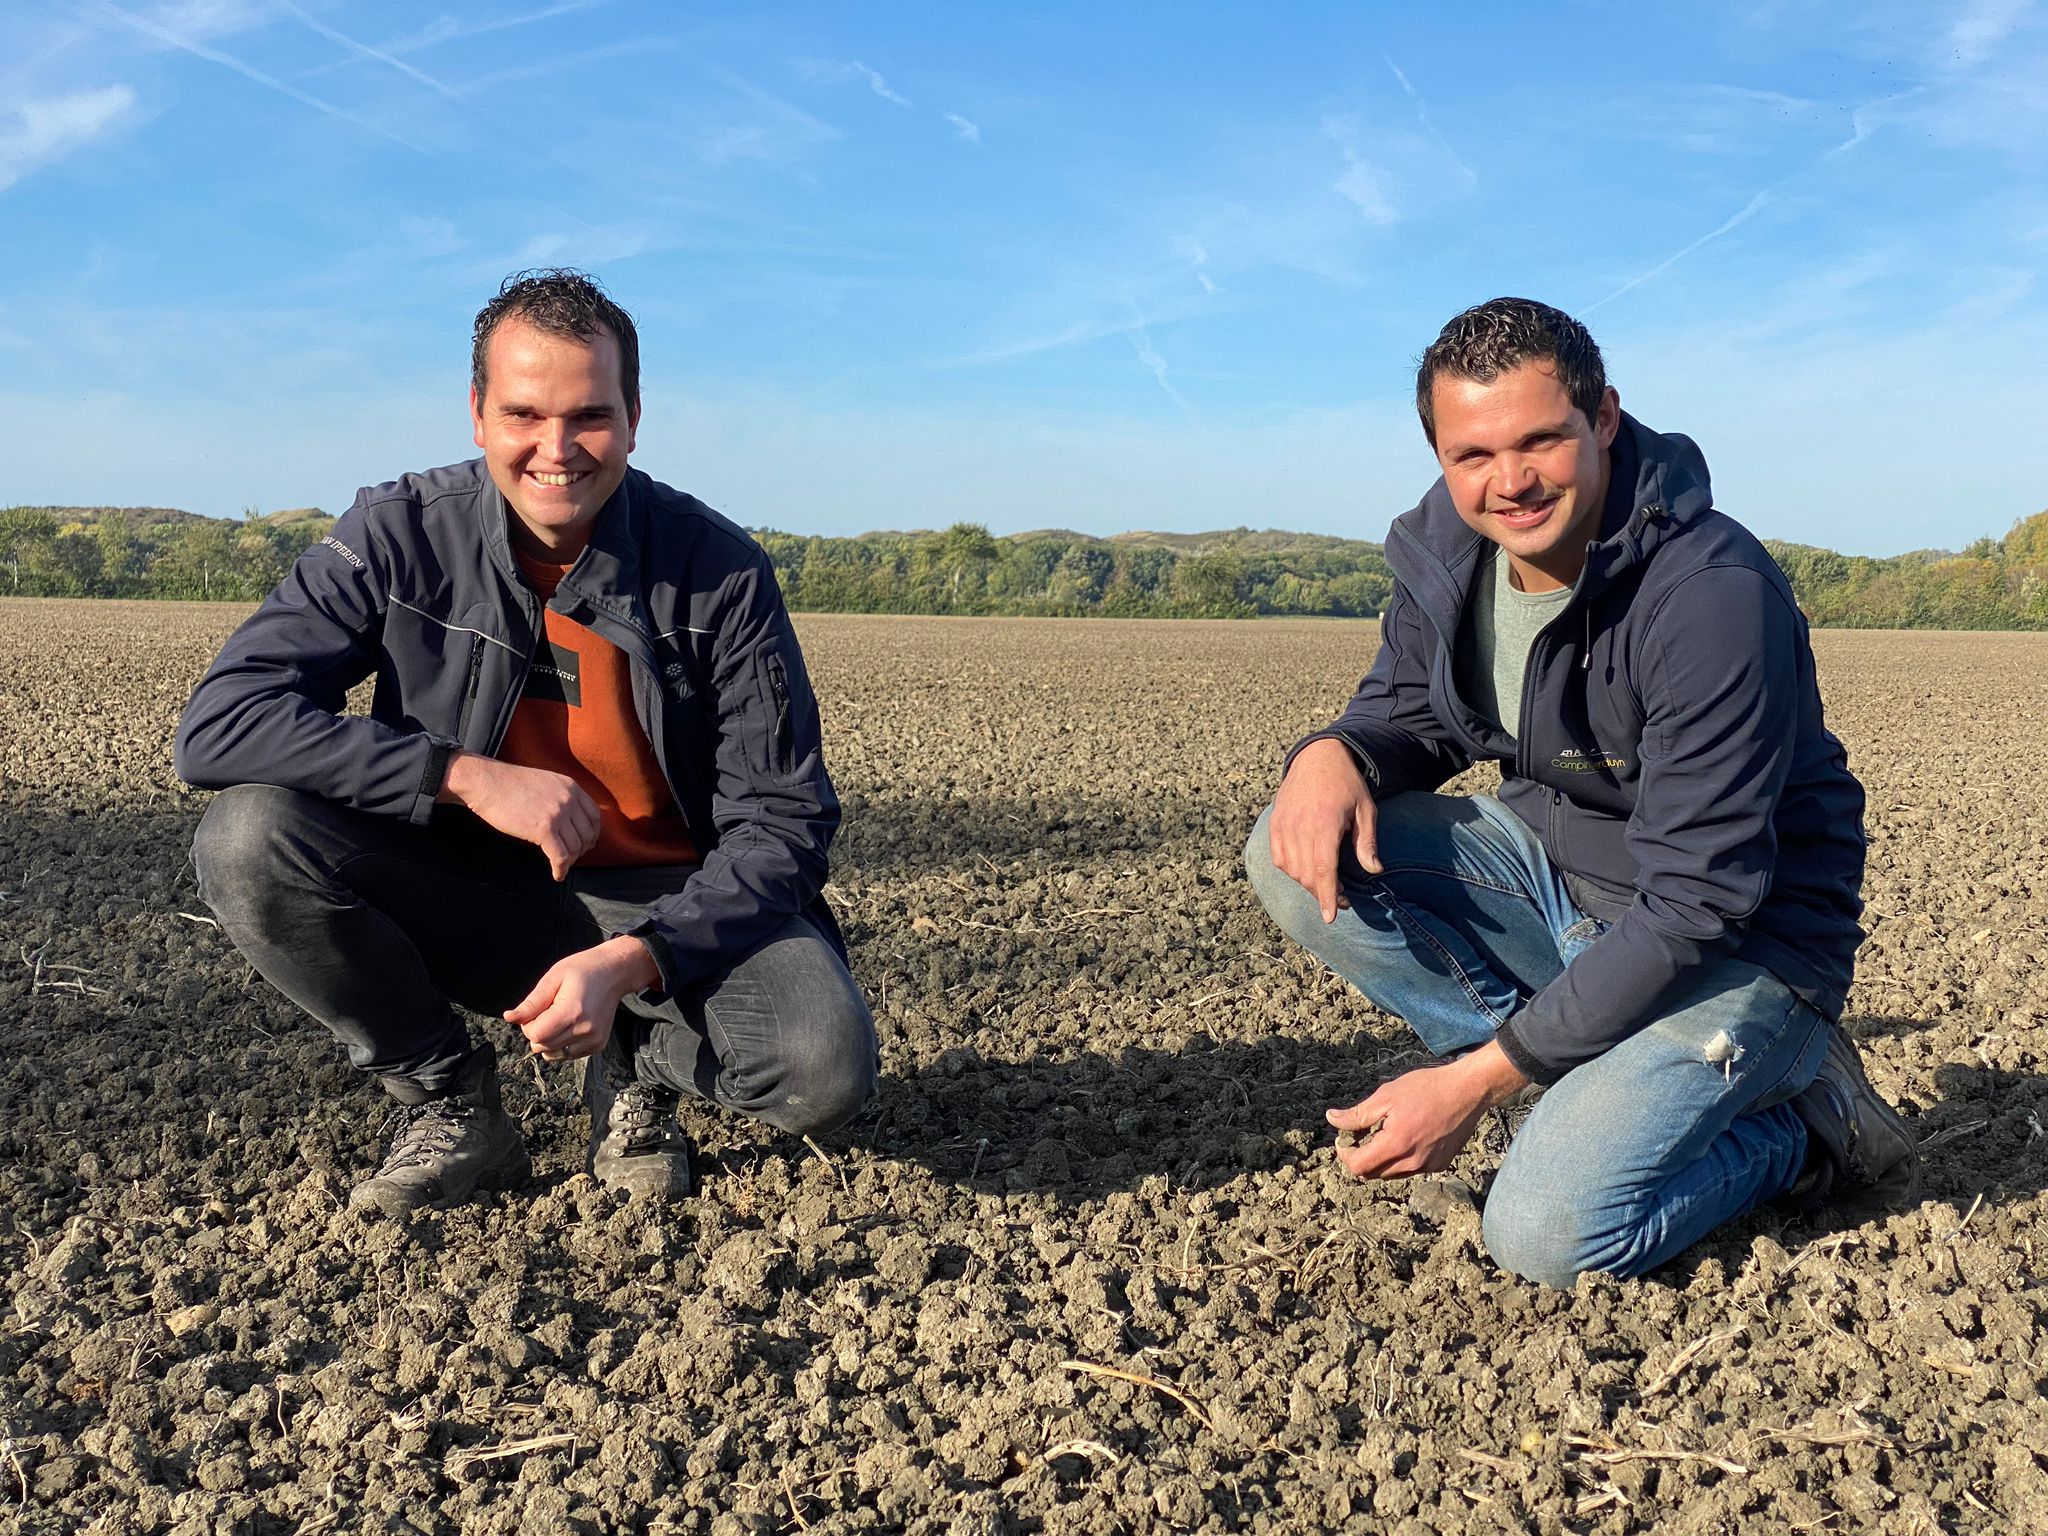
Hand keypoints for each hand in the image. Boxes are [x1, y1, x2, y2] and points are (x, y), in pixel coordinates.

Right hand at [440, 751, 600, 880]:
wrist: (487, 782)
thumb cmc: (509, 784)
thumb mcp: (546, 782)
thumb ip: (561, 796)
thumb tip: (570, 819)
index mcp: (571, 787)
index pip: (594, 816)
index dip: (593, 834)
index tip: (587, 844)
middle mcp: (569, 800)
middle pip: (587, 834)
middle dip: (581, 850)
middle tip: (571, 858)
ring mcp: (558, 814)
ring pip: (575, 848)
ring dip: (569, 861)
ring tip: (560, 865)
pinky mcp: (544, 830)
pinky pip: (561, 857)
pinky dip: (560, 869)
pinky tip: (556, 875)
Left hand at [504, 937, 661, 1061]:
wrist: (615, 973)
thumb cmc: (583, 970)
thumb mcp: (553, 978)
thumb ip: (531, 1002)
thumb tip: (510, 1017)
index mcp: (571, 1012)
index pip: (535, 1035)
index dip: (528, 1025)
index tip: (537, 1010)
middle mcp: (584, 1030)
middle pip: (543, 1046)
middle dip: (538, 1032)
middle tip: (548, 1012)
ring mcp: (593, 1040)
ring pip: (554, 1054)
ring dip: (550, 1040)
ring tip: (560, 1019)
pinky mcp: (598, 1045)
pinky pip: (568, 1054)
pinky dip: (563, 1043)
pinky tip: (571, 1025)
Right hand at [1269, 736, 1380, 921]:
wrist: (1318, 756)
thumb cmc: (1347, 783)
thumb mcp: (1366, 809)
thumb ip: (1367, 842)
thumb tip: (1374, 871)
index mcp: (1324, 824)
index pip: (1323, 870)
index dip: (1327, 896)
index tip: (1331, 917)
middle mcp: (1299, 827)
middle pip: (1306, 875)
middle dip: (1323, 894)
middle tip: (1344, 900)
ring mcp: (1284, 825)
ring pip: (1291, 869)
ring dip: (1308, 883)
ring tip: (1327, 885)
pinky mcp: (1275, 824)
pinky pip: (1279, 857)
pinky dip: (1291, 870)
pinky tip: (1306, 871)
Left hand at [1328, 1042, 1528, 1179]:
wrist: (1468, 1091)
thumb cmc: (1427, 1088)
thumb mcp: (1386, 1096)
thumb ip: (1357, 1114)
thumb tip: (1332, 1119)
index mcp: (1396, 1145)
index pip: (1358, 1166)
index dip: (1345, 1154)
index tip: (1344, 1139)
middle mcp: (1412, 1163)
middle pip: (1373, 1174)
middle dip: (1361, 1157)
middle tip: (1360, 1135)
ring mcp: (1428, 1166)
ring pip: (1392, 1174)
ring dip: (1380, 1160)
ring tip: (1382, 1134)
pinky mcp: (1440, 1165)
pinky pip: (1411, 1169)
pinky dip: (1401, 1159)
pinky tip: (1405, 1137)